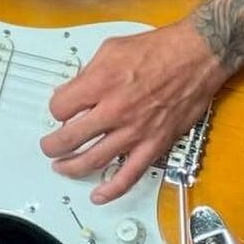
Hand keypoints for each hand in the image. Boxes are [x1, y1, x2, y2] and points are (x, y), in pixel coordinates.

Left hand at [39, 20, 226, 203]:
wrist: (195, 57)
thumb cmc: (158, 49)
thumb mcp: (111, 49)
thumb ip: (88, 73)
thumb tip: (72, 90)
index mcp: (100, 83)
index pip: (60, 107)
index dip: (56, 108)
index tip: (59, 109)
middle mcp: (114, 110)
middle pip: (69, 138)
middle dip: (52, 145)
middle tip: (48, 147)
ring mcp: (134, 131)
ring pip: (94, 160)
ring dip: (72, 167)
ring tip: (62, 167)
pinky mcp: (154, 145)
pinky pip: (130, 175)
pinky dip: (112, 189)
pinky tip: (98, 194)